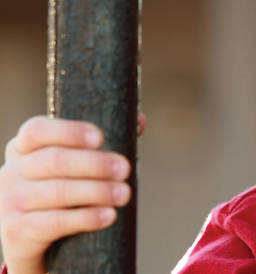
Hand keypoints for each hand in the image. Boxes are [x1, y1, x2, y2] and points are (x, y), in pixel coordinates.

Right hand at [0, 115, 144, 273]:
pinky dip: (86, 218)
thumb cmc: (60, 190)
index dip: (69, 131)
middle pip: (54, 160)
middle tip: (125, 169)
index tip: (100, 138)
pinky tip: (108, 215)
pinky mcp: (15, 231)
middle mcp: (12, 171)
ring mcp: (9, 201)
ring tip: (125, 193)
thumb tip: (138, 121)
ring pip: (57, 192)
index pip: (37, 130)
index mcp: (24, 147)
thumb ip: (101, 142)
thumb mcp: (72, 164)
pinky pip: (54, 222)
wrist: (30, 238)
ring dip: (97, 191)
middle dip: (95, 164)